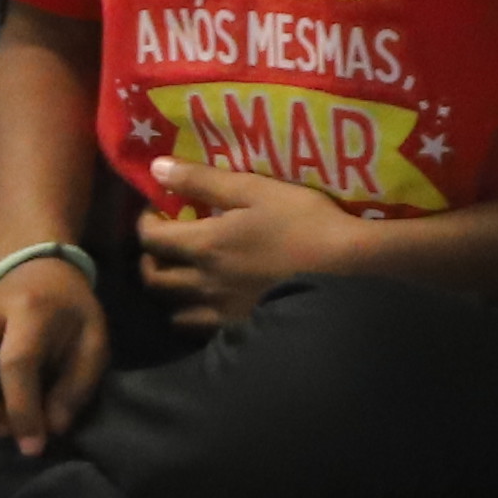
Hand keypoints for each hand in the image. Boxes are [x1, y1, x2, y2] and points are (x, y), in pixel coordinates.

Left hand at [137, 155, 362, 322]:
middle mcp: (205, 283)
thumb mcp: (254, 190)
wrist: (352, 271)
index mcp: (204, 246)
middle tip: (164, 245)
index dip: (144, 222)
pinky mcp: (245, 328)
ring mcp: (225, 311)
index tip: (156, 210)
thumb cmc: (304, 223)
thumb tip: (155, 167)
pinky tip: (212, 302)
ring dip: (170, 292)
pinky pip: (204, 329)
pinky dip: (196, 316)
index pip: (149, 239)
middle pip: (154, 279)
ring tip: (185, 275)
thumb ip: (202, 180)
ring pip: (174, 310)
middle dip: (150, 259)